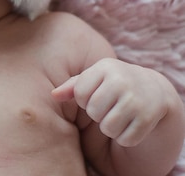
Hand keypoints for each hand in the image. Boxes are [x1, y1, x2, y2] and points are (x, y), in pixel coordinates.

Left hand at [52, 58, 171, 146]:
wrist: (152, 90)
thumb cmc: (113, 84)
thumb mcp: (94, 79)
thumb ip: (72, 86)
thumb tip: (54, 95)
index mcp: (105, 67)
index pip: (80, 93)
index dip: (84, 100)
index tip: (95, 96)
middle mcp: (122, 80)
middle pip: (93, 112)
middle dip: (97, 114)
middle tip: (109, 107)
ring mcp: (137, 99)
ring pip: (108, 128)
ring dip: (111, 128)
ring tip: (119, 115)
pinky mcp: (148, 118)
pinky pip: (125, 139)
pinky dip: (125, 138)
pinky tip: (132, 124)